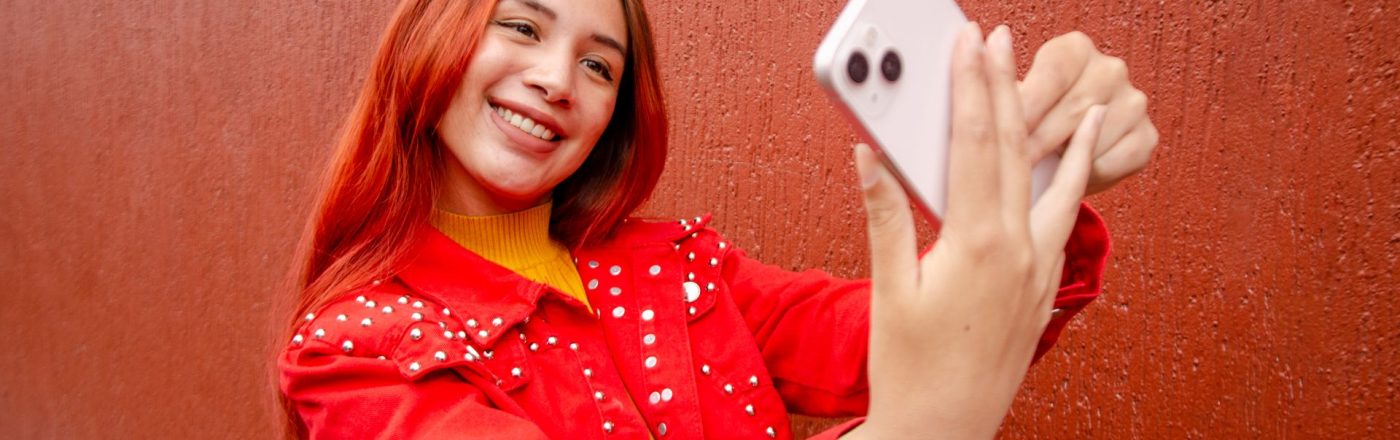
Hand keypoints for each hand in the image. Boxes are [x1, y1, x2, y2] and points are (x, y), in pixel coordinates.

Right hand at [844, 24, 1105, 438]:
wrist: (944, 430)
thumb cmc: (911, 367)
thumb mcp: (891, 289)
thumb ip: (886, 217)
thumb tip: (870, 157)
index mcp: (977, 244)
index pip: (974, 146)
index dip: (972, 89)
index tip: (969, 46)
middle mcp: (1019, 251)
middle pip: (1015, 152)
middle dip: (1007, 91)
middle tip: (1001, 43)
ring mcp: (1037, 272)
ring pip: (1057, 188)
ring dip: (1068, 141)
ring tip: (1089, 105)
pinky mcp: (1041, 291)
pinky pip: (1062, 224)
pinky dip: (1072, 190)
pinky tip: (1074, 177)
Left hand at [1019, 31, 1158, 194]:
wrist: (1063, 145)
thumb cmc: (1030, 118)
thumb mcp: (1013, 100)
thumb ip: (1005, 97)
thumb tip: (987, 97)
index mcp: (1074, 50)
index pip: (1053, 74)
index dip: (1028, 107)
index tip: (1006, 134)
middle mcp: (1110, 69)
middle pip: (1074, 108)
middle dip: (1039, 142)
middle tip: (1015, 165)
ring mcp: (1134, 102)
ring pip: (1096, 138)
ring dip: (1065, 162)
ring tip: (1037, 175)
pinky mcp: (1146, 137)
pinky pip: (1115, 162)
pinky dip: (1090, 175)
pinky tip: (1070, 178)